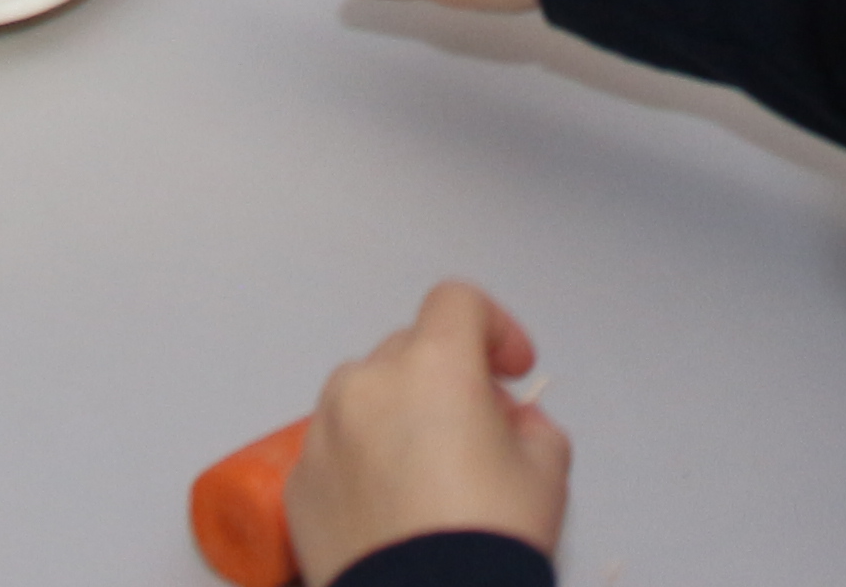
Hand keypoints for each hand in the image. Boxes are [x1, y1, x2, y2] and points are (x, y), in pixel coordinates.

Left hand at [285, 282, 571, 586]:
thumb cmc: (487, 540)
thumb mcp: (545, 473)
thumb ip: (533, 427)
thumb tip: (512, 425)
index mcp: (432, 366)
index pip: (457, 303)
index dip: (494, 327)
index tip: (511, 370)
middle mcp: (367, 385)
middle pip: (409, 349)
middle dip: (447, 377)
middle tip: (479, 428)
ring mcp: (324, 434)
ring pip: (364, 396)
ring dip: (397, 413)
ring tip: (428, 470)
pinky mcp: (300, 484)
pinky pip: (335, 449)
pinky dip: (362, 461)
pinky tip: (391, 507)